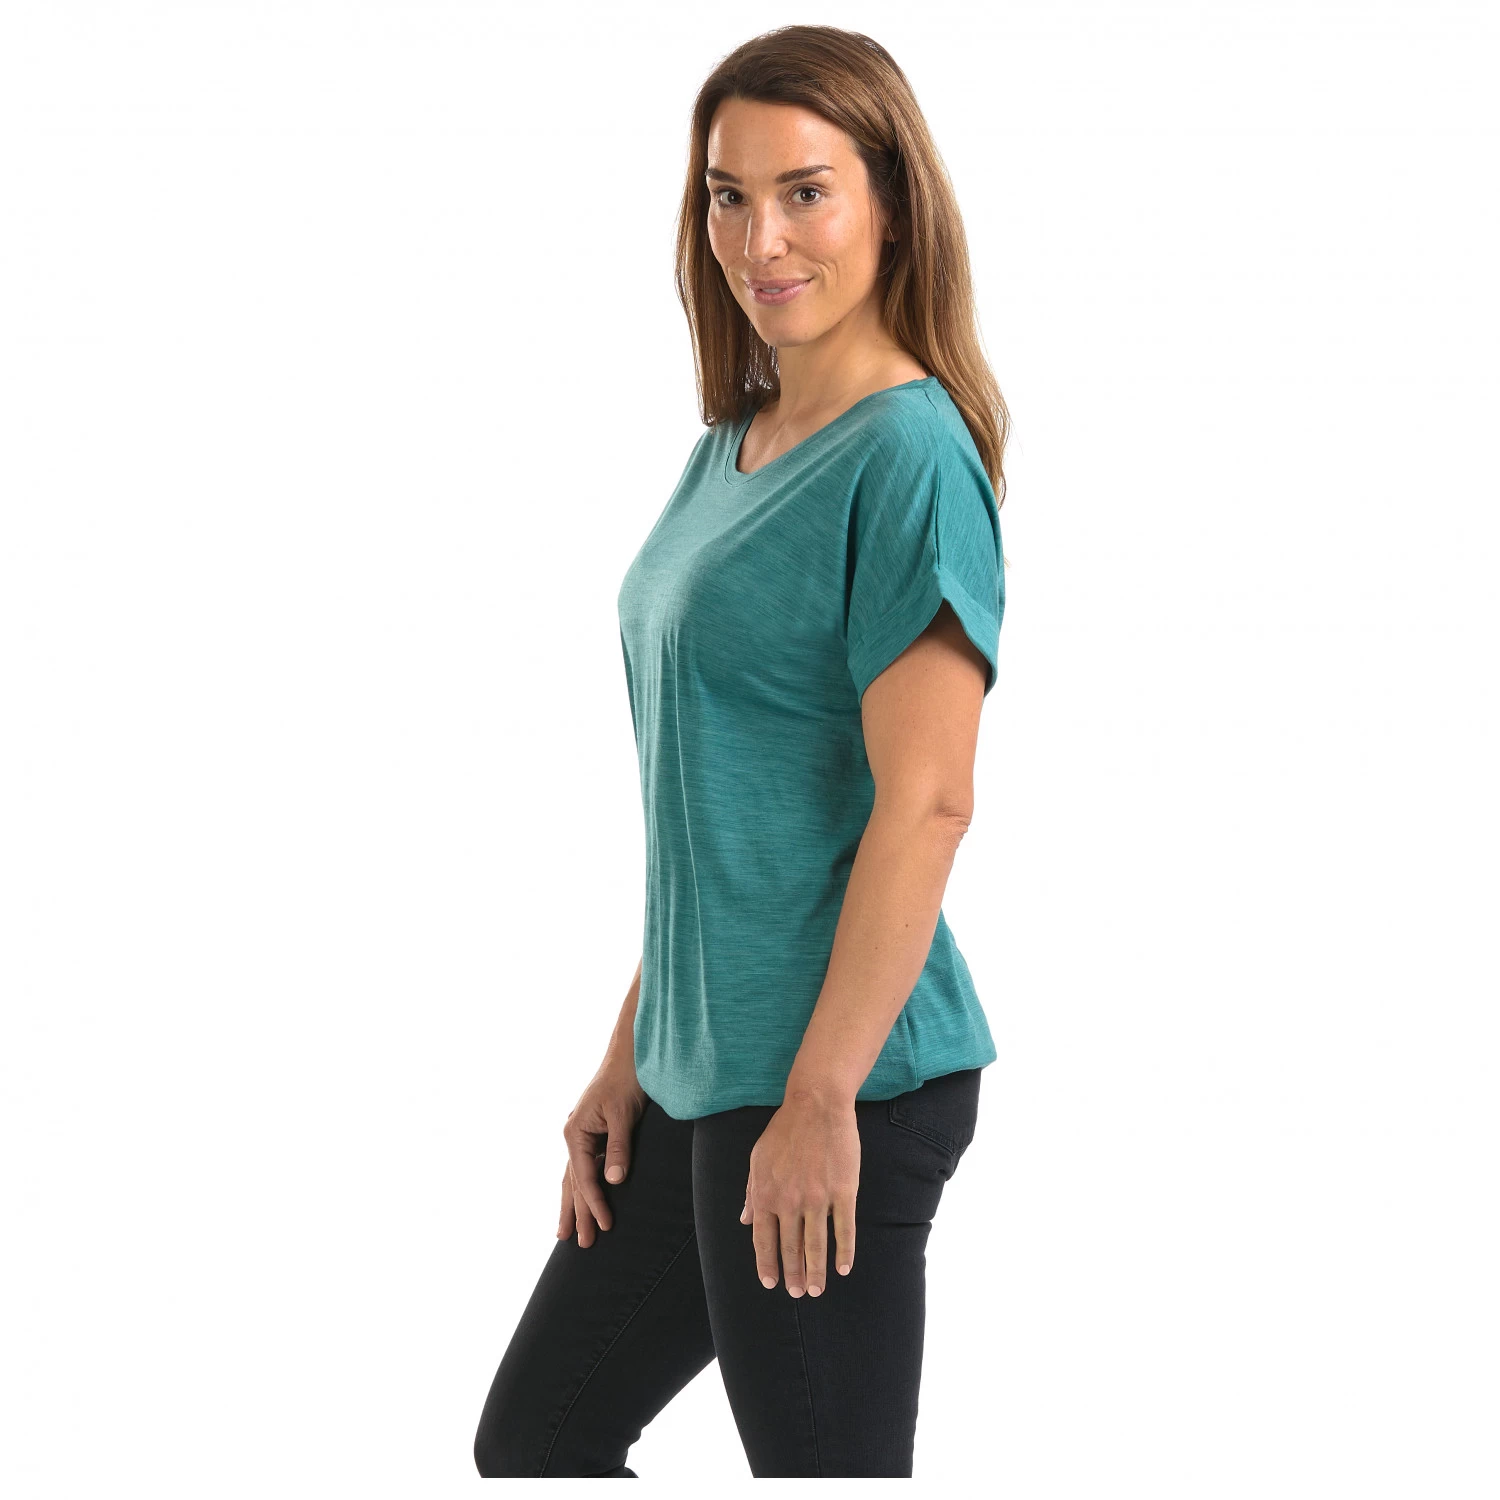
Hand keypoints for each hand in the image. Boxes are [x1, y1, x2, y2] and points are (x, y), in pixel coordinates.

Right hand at [559, 1053, 647, 1247]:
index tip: (606, 1226)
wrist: (629, 1054)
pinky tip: (577, 1199)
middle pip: (572, 1182)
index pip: (584, 1177)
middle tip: (581, 1244)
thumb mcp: (624, 1114)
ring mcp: (581, 1134)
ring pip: (574, 1177)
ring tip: (564, 1233)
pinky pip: (584, 1166)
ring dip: (572, 1204)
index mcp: (575, 1132)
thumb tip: (614, 1182)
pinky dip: (581, 1186)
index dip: (595, 1203)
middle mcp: (573, 1135)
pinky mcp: (592, 1133)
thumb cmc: (626, 1080)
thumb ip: (618, 1148)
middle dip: (577, 1213)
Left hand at [739, 1092, 859, 1295]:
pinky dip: (844, 1252)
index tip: (770, 1282)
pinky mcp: (843, 1192)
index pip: (764, 1239)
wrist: (816, 1105)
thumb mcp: (757, 1159)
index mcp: (767, 1194)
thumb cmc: (784, 1130)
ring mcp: (818, 1198)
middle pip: (791, 1248)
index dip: (767, 1263)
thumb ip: (752, 1192)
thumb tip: (746, 1220)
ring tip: (817, 1291)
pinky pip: (844, 1229)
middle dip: (794, 1274)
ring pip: (816, 1245)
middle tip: (798, 1293)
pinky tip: (842, 1268)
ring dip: (817, 1271)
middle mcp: (790, 1201)